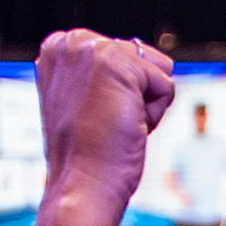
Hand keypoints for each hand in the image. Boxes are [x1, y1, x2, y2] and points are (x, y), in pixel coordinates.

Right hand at [28, 28, 174, 225]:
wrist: (81, 183)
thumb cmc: (86, 155)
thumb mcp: (88, 102)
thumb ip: (105, 74)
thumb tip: (149, 57)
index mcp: (58, 49)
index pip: (124, 55)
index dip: (123, 93)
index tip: (96, 116)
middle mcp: (70, 42)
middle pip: (142, 59)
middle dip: (136, 96)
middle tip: (107, 123)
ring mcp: (91, 49)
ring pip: (156, 71)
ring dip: (146, 104)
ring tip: (115, 124)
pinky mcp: (117, 62)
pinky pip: (166, 85)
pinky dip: (155, 113)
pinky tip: (126, 126)